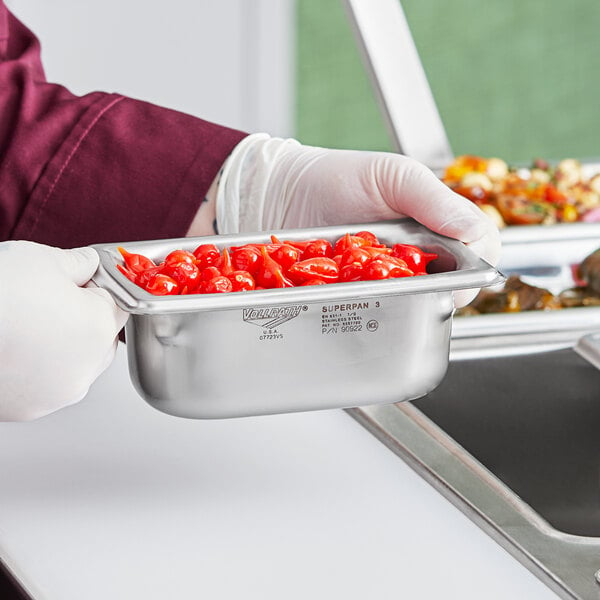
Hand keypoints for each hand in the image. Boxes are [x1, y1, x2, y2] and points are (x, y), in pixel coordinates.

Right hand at [0, 241, 127, 420]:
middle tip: (48, 301)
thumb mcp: (42, 258)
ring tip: (24, 326)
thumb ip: (80, 262)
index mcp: (100, 327)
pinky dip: (36, 370)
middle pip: (101, 337)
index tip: (82, 281)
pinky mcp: (29, 410)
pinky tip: (12, 350)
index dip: (100, 288)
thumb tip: (89, 264)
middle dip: (84, 318)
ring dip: (61, 347)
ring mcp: (57, 393)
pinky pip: (46, 384)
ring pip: (75, 364)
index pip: (120, 303)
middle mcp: (86, 368)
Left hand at [216, 134, 500, 305]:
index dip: (473, 270)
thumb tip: (474, 233)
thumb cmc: (339, 178)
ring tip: (374, 284)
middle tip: (409, 280)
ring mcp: (385, 282)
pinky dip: (364, 312)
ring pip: (412, 308)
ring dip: (399, 302)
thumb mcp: (392, 176)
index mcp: (436, 228)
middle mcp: (416, 260)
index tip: (454, 274)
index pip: (477, 256)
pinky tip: (353, 299)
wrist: (282, 193)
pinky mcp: (355, 298)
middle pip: (449, 290)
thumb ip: (435, 200)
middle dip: (435, 291)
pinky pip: (369, 315)